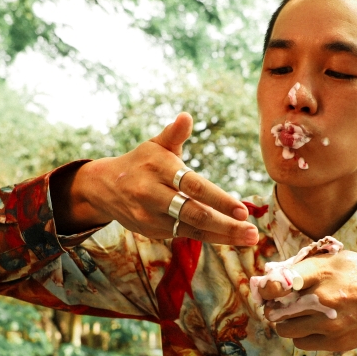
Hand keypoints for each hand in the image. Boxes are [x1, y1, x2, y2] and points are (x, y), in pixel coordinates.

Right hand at [54, 113, 258, 245]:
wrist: (104, 187)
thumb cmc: (140, 162)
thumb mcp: (155, 145)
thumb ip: (174, 133)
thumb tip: (186, 116)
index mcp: (157, 168)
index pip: (193, 186)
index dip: (219, 200)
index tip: (242, 209)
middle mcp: (152, 193)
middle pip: (193, 212)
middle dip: (225, 225)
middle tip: (252, 233)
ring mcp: (150, 216)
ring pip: (192, 228)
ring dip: (223, 235)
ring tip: (249, 239)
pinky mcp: (151, 230)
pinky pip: (184, 234)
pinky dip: (209, 236)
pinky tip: (230, 238)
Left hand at [260, 250, 356, 351]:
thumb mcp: (338, 259)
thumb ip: (307, 267)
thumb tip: (272, 275)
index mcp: (323, 271)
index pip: (279, 283)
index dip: (266, 288)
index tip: (266, 289)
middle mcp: (323, 297)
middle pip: (277, 310)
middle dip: (273, 307)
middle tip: (276, 305)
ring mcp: (329, 323)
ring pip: (285, 330)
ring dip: (285, 323)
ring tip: (295, 315)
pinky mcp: (336, 342)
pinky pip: (302, 343)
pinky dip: (301, 335)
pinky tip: (311, 325)